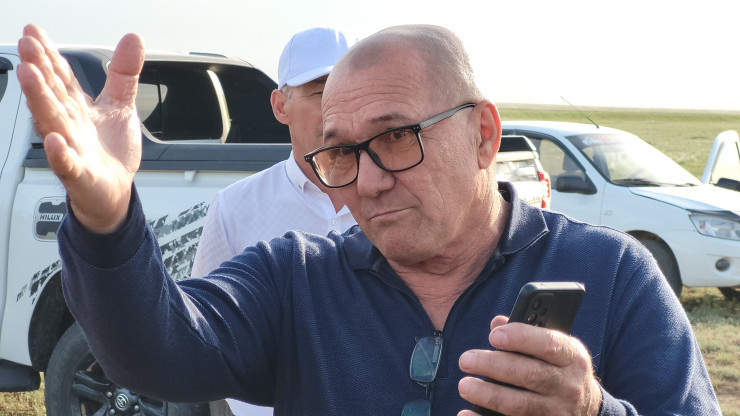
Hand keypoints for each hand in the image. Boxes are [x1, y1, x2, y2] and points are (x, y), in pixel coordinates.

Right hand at [16, 24, 144, 232]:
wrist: (116, 190)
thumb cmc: (111, 149)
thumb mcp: (121, 105)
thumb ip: (124, 73)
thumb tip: (132, 39)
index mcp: (77, 106)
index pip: (61, 77)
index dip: (48, 55)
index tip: (34, 32)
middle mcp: (70, 124)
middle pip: (52, 95)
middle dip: (39, 70)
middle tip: (27, 46)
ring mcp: (73, 148)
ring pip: (53, 123)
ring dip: (40, 100)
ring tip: (29, 76)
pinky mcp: (81, 174)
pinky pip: (68, 164)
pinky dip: (61, 154)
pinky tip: (56, 142)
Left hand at [457, 316, 601, 415]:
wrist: (587, 408)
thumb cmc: (560, 369)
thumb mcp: (556, 348)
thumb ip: (528, 334)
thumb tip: (497, 323)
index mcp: (571, 357)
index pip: (548, 344)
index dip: (520, 338)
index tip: (494, 335)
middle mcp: (568, 385)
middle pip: (529, 374)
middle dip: (493, 366)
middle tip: (466, 360)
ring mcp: (557, 411)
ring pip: (519, 404)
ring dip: (488, 394)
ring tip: (465, 385)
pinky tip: (467, 413)